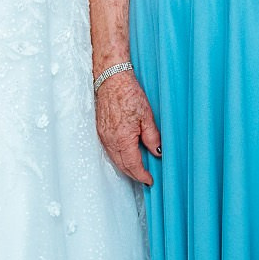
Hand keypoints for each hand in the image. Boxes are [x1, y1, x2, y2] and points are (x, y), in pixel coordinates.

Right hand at [95, 71, 160, 185]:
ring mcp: (103, 136)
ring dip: (125, 167)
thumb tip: (157, 152)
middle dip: (134, 175)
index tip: (149, 180)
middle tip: (145, 178)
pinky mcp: (101, 131)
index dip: (142, 175)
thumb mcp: (147, 116)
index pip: (133, 165)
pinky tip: (125, 156)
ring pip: (114, 159)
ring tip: (137, 170)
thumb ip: (152, 138)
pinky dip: (118, 158)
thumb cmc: (128, 94)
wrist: (111, 80)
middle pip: (122, 166)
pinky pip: (109, 151)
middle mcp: (110, 141)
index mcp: (122, 139)